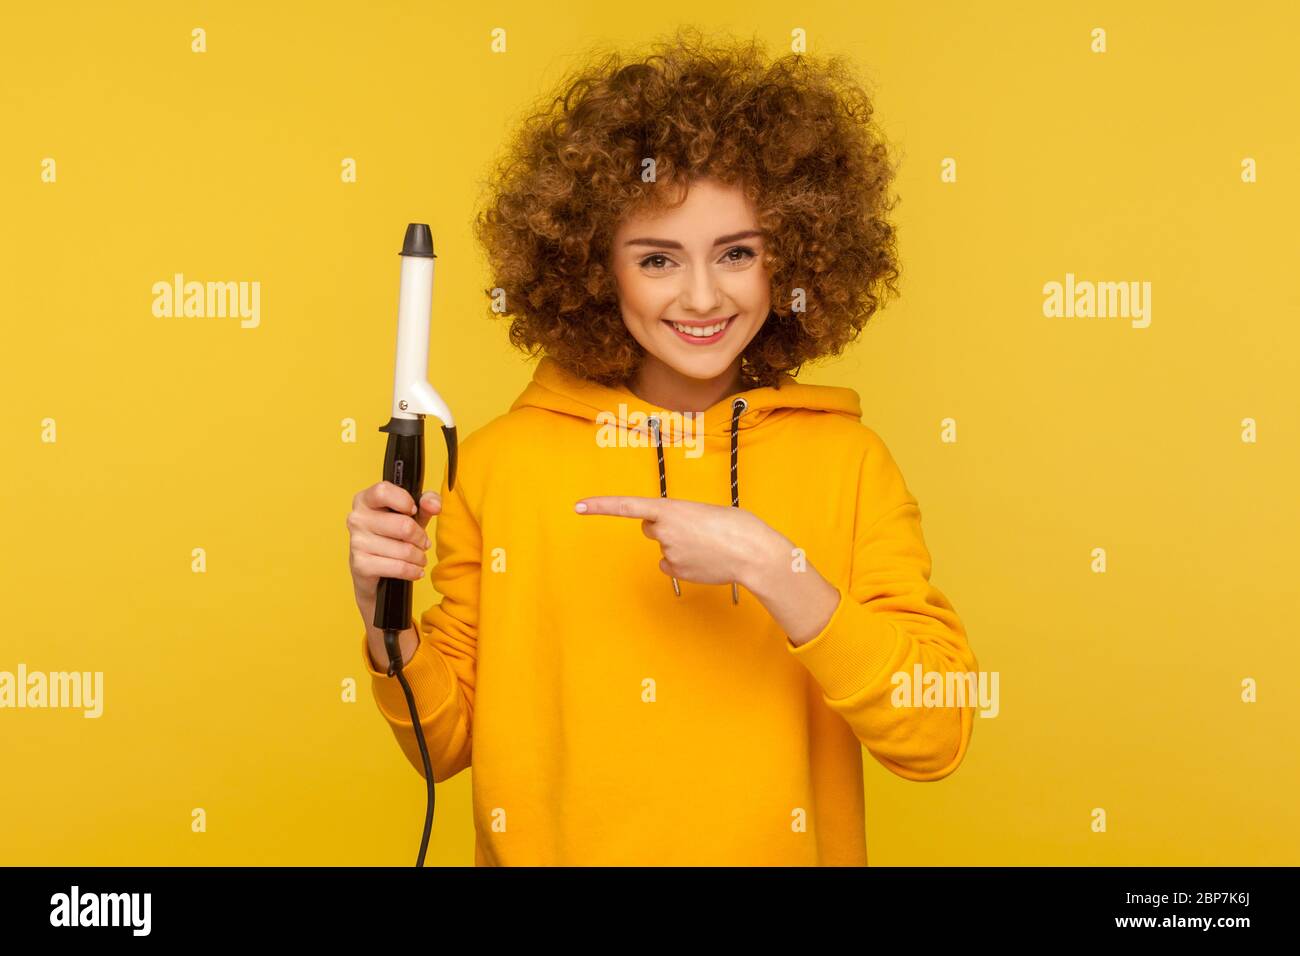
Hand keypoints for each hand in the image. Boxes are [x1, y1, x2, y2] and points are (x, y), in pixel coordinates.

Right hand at [347, 481, 440, 602]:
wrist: (372, 568)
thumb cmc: (392, 535)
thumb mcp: (411, 515)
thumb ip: (426, 503)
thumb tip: (434, 505)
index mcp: (365, 500)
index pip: (383, 491)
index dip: (404, 501)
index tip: (413, 511)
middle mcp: (357, 518)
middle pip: (404, 525)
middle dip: (421, 538)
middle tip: (423, 543)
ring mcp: (357, 542)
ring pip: (404, 550)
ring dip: (419, 557)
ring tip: (419, 557)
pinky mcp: (361, 565)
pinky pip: (398, 567)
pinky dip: (413, 571)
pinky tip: (415, 570)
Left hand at [574, 495, 777, 589]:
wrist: (752, 553)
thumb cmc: (737, 526)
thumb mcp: (706, 511)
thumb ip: (684, 517)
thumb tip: (677, 534)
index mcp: (670, 509)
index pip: (626, 506)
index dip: (600, 506)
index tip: (579, 506)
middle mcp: (663, 531)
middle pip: (650, 528)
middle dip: (663, 527)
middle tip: (692, 528)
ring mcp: (668, 553)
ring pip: (664, 547)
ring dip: (679, 545)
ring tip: (707, 544)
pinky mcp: (676, 570)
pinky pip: (670, 565)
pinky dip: (684, 562)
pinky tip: (704, 560)